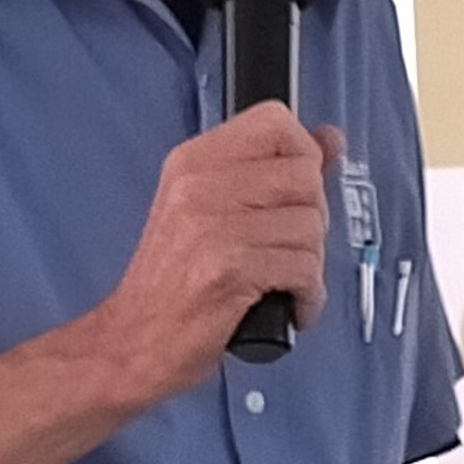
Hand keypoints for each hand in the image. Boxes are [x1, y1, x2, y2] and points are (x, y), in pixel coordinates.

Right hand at [89, 105, 340, 408]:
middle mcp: (199, 185)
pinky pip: (304, 269)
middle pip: (304, 176)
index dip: (304, 154)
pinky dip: (307, 296)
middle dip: (313, 219)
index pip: (275, 122)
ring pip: (310, 225)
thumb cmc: (172, 284)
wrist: (133, 342)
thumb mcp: (209, 211)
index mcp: (192, 162)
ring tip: (281, 282)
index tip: (296, 192)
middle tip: (287, 248)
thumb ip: (272, 172)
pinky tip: (287, 306)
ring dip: (309, 264)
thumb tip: (330, 139)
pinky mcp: (228, 269)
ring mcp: (212, 226)